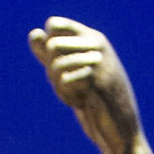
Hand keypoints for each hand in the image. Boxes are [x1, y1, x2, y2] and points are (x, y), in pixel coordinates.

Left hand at [30, 20, 140, 153]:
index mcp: (91, 37)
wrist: (120, 128)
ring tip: (75, 95)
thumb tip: (33, 33)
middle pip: (52, 46)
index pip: (53, 25)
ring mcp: (99, 60)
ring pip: (56, 64)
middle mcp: (96, 44)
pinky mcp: (98, 79)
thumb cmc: (95, 99)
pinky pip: (64, 80)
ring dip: (58, 85)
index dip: (46, 47)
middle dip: (51, 69)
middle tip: (66, 84)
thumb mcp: (72, 73)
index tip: (59, 65)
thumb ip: (52, 55)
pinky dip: (66, 96)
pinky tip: (81, 102)